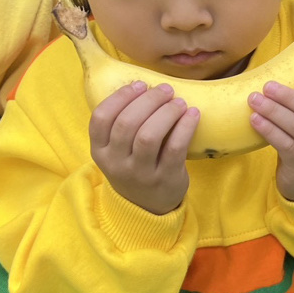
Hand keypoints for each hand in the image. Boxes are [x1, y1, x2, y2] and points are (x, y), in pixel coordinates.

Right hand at [89, 81, 200, 214]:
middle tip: (165, 90)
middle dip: (148, 100)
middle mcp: (116, 163)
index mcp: (100, 151)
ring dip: (166, 112)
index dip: (120, 97)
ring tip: (179, 102)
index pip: (101, 118)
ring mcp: (140, 174)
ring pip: (149, 136)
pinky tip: (193, 114)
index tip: (140, 85)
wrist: (147, 207)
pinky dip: (185, 127)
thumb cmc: (134, 165)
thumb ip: (122, 123)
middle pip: (127, 124)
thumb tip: (145, 85)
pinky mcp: (165, 179)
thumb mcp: (117, 150)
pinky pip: (175, 148)